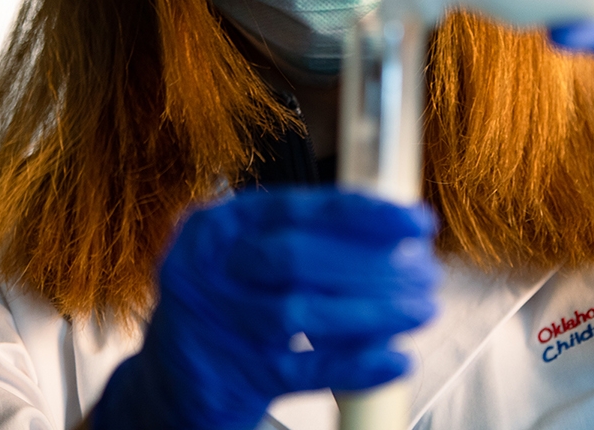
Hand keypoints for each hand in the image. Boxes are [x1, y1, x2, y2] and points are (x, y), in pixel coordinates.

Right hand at [92, 188, 439, 429]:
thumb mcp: (247, 259)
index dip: (363, 213)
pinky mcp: (231, 378)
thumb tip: (395, 234)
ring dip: (373, 311)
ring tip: (421, 310)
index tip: (416, 221)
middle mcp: (208, 269)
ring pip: (302, 313)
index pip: (298, 208)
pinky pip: (303, 371)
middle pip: (298, 257)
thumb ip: (304, 240)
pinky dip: (356, 364)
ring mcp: (215, 325)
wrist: (168, 385)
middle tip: (426, 273)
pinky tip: (397, 358)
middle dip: (372, 263)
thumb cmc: (231, 307)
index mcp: (219, 227)